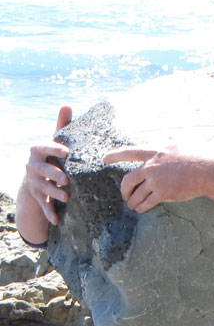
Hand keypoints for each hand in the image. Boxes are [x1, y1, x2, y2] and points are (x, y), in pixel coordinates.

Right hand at [23, 106, 71, 224]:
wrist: (38, 176)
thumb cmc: (52, 155)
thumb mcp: (56, 141)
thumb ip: (61, 125)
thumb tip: (67, 105)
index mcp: (37, 151)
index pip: (43, 147)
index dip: (53, 149)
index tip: (67, 152)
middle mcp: (33, 167)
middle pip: (42, 170)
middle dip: (53, 175)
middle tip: (67, 179)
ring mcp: (34, 183)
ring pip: (43, 189)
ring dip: (54, 193)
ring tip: (67, 197)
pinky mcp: (38, 197)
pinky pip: (43, 207)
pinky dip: (49, 214)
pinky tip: (56, 221)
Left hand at [103, 146, 207, 212]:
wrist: (207, 170)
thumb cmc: (197, 156)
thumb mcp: (181, 143)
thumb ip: (171, 140)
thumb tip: (169, 134)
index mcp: (155, 151)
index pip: (130, 152)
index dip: (115, 155)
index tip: (104, 159)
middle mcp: (152, 165)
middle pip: (128, 179)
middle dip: (124, 189)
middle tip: (125, 194)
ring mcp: (156, 180)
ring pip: (136, 194)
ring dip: (133, 201)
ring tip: (133, 205)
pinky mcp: (163, 193)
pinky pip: (146, 203)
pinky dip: (142, 207)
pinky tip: (142, 209)